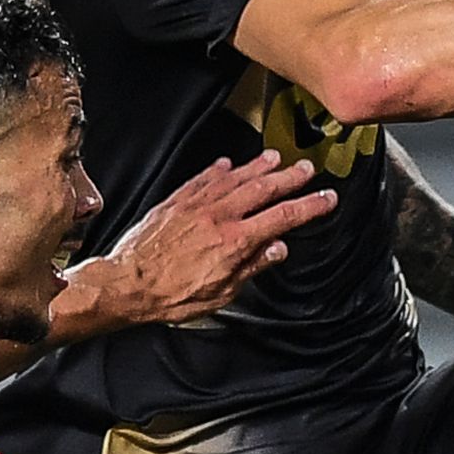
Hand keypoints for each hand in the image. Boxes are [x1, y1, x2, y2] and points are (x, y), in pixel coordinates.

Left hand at [89, 152, 336, 327]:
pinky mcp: (174, 203)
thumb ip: (251, 267)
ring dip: (257, 167)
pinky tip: (226, 164)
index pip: (282, 218)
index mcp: (234, 242)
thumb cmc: (170, 295)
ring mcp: (195, 206)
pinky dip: (217, 170)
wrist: (127, 284)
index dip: (309, 206)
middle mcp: (217, 217)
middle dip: (289, 178)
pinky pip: (201, 180)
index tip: (327, 199)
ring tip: (274, 158)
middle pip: (262, 189)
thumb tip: (277, 250)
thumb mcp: (221, 293)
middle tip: (307, 169)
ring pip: (233, 178)